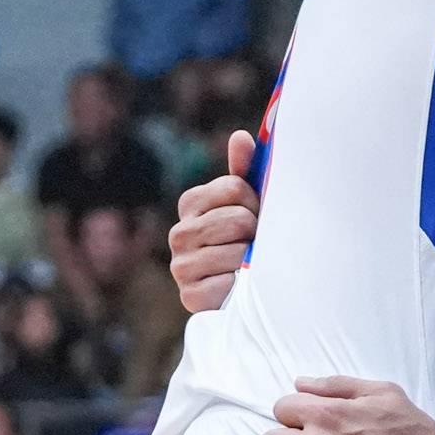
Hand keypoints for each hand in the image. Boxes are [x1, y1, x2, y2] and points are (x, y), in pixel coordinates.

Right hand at [168, 131, 258, 311]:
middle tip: (253, 243)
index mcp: (190, 202)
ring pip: (237, 251)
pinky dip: (242, 285)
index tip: (255, 213)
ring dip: (252, 259)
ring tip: (247, 264)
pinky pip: (231, 282)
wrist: (239, 291)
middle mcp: (178, 233)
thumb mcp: (247, 202)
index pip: (234, 188)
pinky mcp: (189, 297)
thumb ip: (244, 171)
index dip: (254, 201)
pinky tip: (238, 286)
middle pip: (238, 219)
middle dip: (256, 231)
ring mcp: (181, 266)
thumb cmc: (246, 237)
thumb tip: (241, 137)